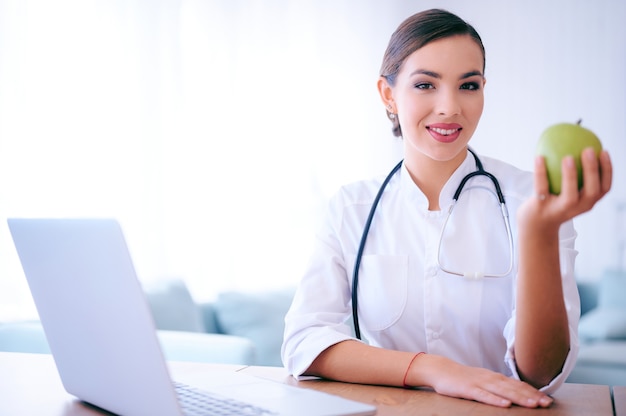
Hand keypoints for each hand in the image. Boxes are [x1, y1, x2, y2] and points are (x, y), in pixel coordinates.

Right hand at [416, 354, 552, 407]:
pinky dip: (495, 400)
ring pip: (502, 391)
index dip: (533, 392)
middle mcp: (490, 378)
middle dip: (532, 396)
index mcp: (495, 377)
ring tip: (533, 405)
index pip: (518, 384)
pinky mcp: (468, 389)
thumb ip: (498, 386)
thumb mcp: (483, 379)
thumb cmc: (463, 377)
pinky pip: (483, 395)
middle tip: (547, 404)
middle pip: (514, 388)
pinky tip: (505, 405)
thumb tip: (516, 393)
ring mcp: (479, 383)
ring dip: (518, 398)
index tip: (548, 400)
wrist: (441, 369)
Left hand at [519, 148, 611, 229]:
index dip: (608, 170)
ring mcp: (559, 209)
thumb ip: (578, 175)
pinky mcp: (541, 208)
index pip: (604, 187)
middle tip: (589, 150)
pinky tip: (539, 157)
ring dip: (570, 175)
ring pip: (570, 195)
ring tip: (568, 157)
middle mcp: (578, 207)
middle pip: (592, 191)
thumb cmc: (556, 201)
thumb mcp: (571, 191)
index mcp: (588, 202)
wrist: (536, 224)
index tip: (604, 151)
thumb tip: (578, 142)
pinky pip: (541, 188)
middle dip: (593, 170)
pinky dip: (541, 172)